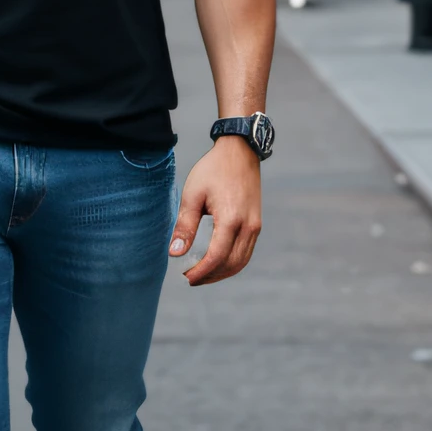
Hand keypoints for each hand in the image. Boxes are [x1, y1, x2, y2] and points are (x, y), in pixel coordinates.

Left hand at [169, 138, 261, 286]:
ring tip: (203, 274)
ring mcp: (255, 226)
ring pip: (241, 261)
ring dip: (222, 273)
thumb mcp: (192, 195)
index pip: (216, 257)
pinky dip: (232, 263)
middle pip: (231, 264)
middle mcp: (248, 226)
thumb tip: (175, 254)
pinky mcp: (257, 224)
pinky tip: (217, 262)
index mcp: (231, 219)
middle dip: (211, 276)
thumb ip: (185, 226)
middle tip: (191, 279)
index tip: (186, 277)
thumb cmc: (213, 170)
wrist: (239, 151)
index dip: (201, 271)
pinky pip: (246, 252)